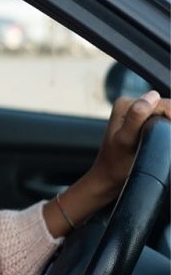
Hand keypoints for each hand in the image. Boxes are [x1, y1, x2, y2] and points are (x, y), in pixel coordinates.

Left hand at [43, 90, 170, 237]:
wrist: (109, 179)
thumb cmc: (117, 164)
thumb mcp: (127, 140)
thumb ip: (136, 116)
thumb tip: (152, 95)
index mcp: (126, 103)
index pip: (164, 104)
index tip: (165, 139)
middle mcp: (131, 104)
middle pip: (167, 109)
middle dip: (169, 124)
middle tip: (161, 144)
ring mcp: (137, 114)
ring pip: (167, 117)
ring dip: (169, 128)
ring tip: (161, 144)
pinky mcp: (143, 123)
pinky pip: (163, 123)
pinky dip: (166, 131)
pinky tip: (161, 142)